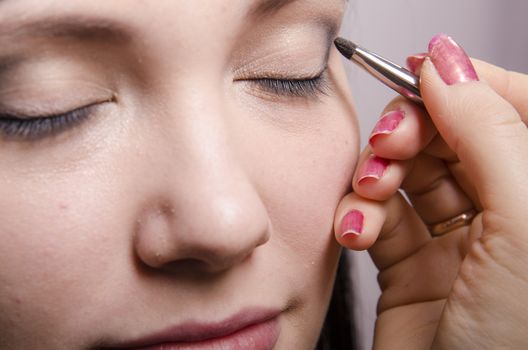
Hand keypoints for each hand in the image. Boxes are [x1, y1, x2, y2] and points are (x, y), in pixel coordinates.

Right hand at [334, 34, 527, 348]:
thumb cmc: (519, 342)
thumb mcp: (524, 221)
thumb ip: (487, 130)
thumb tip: (448, 60)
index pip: (511, 107)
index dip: (466, 84)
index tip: (420, 71)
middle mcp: (507, 212)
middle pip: (451, 136)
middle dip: (412, 130)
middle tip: (391, 141)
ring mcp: (457, 241)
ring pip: (408, 174)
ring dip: (379, 174)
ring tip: (370, 192)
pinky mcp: (410, 267)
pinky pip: (378, 220)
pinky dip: (359, 215)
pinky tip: (356, 229)